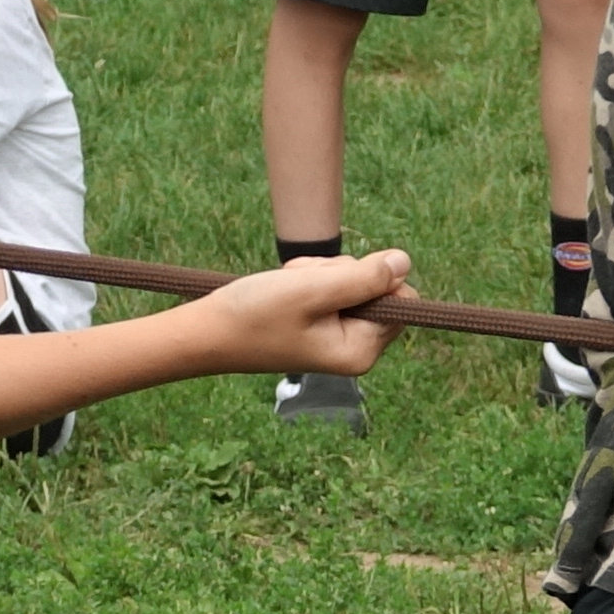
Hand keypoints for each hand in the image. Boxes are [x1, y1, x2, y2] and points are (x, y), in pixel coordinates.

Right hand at [179, 245, 410, 380]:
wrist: (208, 332)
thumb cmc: (256, 314)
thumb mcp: (313, 289)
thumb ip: (364, 277)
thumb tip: (406, 262)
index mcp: (362, 351)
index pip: (400, 299)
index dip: (373, 278)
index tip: (332, 282)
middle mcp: (355, 349)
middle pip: (378, 288)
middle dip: (343, 274)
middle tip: (303, 285)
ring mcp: (338, 337)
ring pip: (352, 282)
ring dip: (321, 273)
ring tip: (289, 287)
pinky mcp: (321, 325)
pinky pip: (331, 288)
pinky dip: (310, 279)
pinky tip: (285, 289)